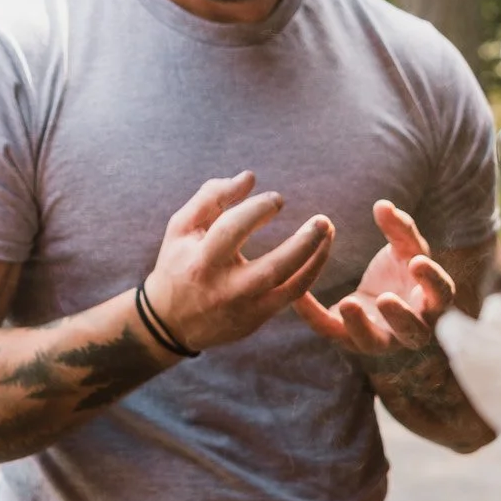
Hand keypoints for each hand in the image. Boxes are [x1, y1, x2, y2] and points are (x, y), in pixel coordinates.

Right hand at [142, 171, 333, 352]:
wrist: (171, 322)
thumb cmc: (177, 264)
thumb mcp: (182, 227)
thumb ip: (212, 196)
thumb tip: (250, 177)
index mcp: (202, 260)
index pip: (234, 229)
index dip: (258, 209)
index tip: (277, 200)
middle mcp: (225, 288)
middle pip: (273, 267)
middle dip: (303, 243)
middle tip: (323, 220)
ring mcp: (245, 308)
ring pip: (291, 287)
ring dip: (315, 258)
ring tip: (328, 231)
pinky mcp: (256, 319)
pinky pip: (292, 297)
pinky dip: (309, 273)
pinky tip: (319, 252)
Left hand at [295, 199, 453, 353]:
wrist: (375, 300)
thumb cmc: (400, 274)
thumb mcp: (403, 250)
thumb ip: (399, 229)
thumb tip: (383, 205)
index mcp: (430, 301)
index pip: (442, 294)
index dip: (432, 280)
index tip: (417, 261)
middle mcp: (411, 328)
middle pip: (413, 332)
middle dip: (400, 316)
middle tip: (385, 298)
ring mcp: (381, 340)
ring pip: (374, 343)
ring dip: (361, 326)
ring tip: (347, 303)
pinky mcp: (350, 340)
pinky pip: (332, 332)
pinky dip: (315, 316)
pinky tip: (298, 297)